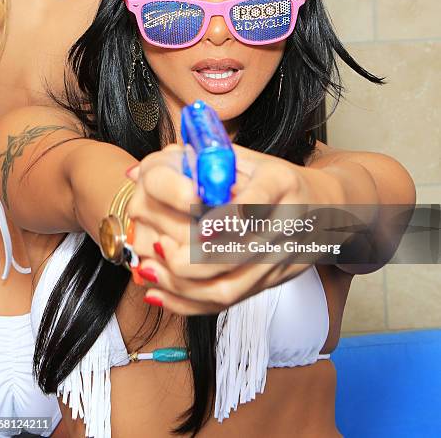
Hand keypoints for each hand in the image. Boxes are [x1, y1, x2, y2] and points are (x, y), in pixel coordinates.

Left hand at [127, 144, 343, 314]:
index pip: (254, 202)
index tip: (189, 224)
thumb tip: (137, 172)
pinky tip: (161, 294)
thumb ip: (204, 162)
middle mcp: (288, 224)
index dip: (221, 218)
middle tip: (156, 249)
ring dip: (183, 286)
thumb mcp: (249, 159)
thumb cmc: (275, 179)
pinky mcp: (274, 281)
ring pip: (230, 287)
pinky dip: (191, 302)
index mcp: (282, 183)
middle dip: (189, 260)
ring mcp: (283, 259)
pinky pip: (231, 301)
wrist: (325, 208)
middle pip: (237, 255)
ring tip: (149, 274)